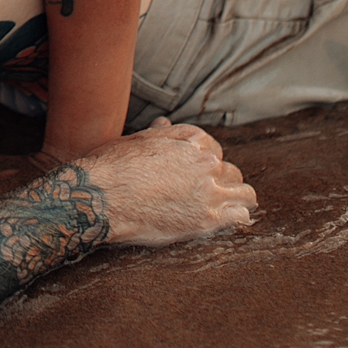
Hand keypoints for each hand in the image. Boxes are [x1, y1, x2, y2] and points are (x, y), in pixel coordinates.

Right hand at [77, 118, 255, 246]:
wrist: (103, 195)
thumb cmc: (113, 166)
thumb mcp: (136, 140)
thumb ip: (159, 135)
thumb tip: (165, 125)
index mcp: (190, 140)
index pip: (214, 149)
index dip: (207, 162)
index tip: (199, 174)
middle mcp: (205, 161)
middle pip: (230, 171)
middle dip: (221, 181)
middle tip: (209, 194)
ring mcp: (208, 191)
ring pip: (244, 192)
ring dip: (236, 199)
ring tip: (226, 209)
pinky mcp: (207, 219)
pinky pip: (240, 216)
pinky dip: (237, 218)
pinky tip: (227, 222)